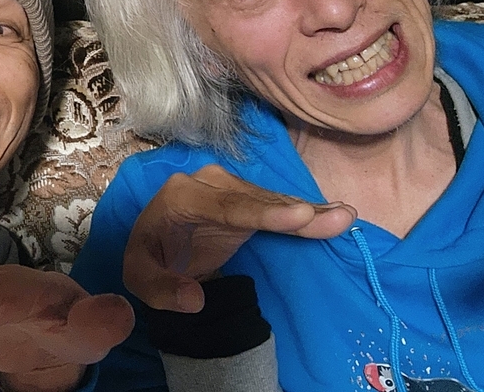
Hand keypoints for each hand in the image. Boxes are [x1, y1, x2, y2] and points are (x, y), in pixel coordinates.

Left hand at [124, 164, 355, 312]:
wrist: (157, 242)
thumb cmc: (149, 256)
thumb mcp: (138, 276)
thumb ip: (160, 289)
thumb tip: (193, 300)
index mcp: (180, 196)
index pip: (226, 206)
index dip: (264, 213)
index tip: (300, 217)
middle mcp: (208, 184)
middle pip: (257, 201)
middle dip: (297, 212)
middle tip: (338, 219)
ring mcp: (230, 190)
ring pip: (273, 201)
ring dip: (309, 212)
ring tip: (344, 218)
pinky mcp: (247, 200)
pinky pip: (278, 207)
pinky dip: (305, 214)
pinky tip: (335, 214)